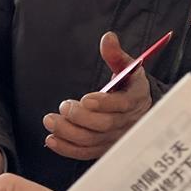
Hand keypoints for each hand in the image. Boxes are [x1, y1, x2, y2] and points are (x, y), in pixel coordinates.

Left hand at [43, 32, 152, 160]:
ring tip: (50, 120)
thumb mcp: (127, 67)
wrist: (140, 108)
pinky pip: (85, 153)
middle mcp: (127, 122)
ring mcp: (115, 137)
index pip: (122, 104)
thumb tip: (107, 38)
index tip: (85, 99)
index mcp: (135, 99)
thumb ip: (116, 54)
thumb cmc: (130, 84)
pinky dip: (67, 149)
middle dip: (80, 117)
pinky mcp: (104, 147)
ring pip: (92, 141)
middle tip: (62, 106)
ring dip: (68, 132)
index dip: (104, 103)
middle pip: (104, 125)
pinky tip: (52, 139)